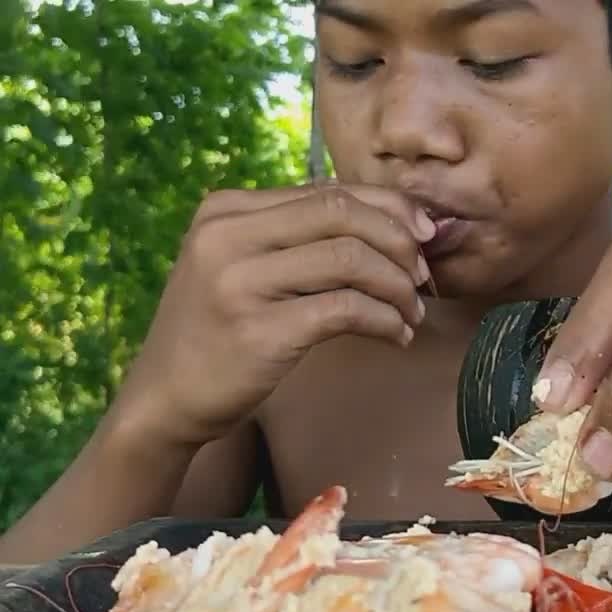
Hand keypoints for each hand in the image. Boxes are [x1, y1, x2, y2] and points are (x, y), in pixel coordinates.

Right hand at [117, 183, 436, 445]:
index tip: (425, 236)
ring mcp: (239, 282)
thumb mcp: (245, 265)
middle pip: (343, 215)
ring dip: (398, 287)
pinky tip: (395, 335)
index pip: (329, 191)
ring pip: (352, 259)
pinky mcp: (260, 330)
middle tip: (423, 277)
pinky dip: (385, 320)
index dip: (390, 209)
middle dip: (400, 243)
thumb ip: (299, 236)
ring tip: (411, 312)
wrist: (165, 399)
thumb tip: (395, 220)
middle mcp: (227, 235)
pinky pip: (347, 309)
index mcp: (226, 209)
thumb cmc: (220, 331)